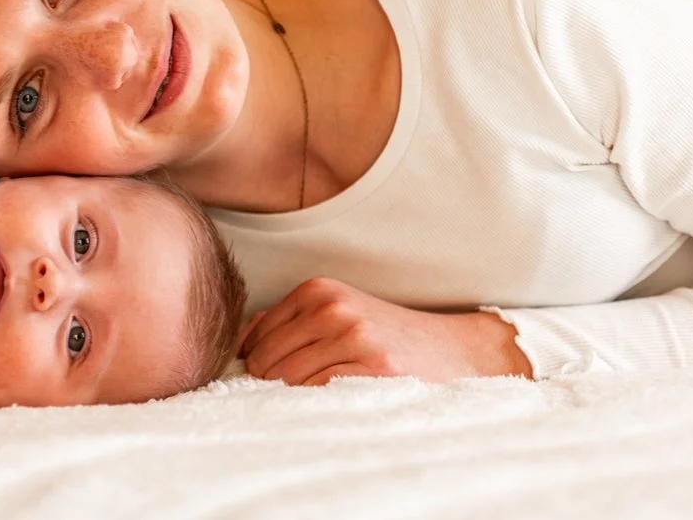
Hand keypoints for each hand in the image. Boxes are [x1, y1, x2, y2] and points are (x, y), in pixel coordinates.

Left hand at [239, 277, 532, 384]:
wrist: (453, 350)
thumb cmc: (386, 335)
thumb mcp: (336, 312)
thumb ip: (287, 321)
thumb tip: (239, 343)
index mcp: (318, 291)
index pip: (256, 337)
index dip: (256, 363)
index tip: (269, 379)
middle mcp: (332, 308)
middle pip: (266, 360)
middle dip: (268, 383)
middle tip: (285, 397)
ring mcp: (354, 336)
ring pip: (288, 378)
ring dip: (289, 396)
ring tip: (308, 400)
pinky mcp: (374, 367)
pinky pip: (317, 391)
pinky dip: (313, 403)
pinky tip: (328, 403)